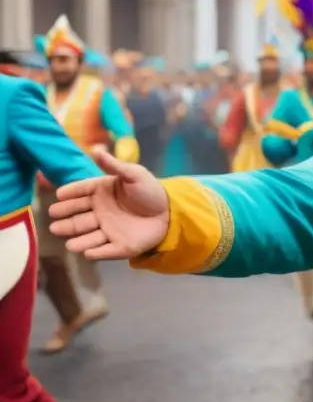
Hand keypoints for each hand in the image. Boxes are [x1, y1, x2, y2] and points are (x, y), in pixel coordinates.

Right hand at [47, 148, 169, 260]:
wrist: (170, 211)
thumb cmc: (150, 191)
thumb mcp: (134, 174)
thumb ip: (114, 165)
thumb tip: (96, 148)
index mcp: (101, 194)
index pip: (81, 194)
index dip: (70, 194)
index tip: (59, 195)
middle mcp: (100, 213)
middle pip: (79, 218)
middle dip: (66, 221)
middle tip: (54, 223)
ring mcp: (109, 231)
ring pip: (89, 236)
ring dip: (78, 240)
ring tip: (68, 243)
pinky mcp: (120, 246)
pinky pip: (106, 251)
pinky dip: (97, 253)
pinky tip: (88, 253)